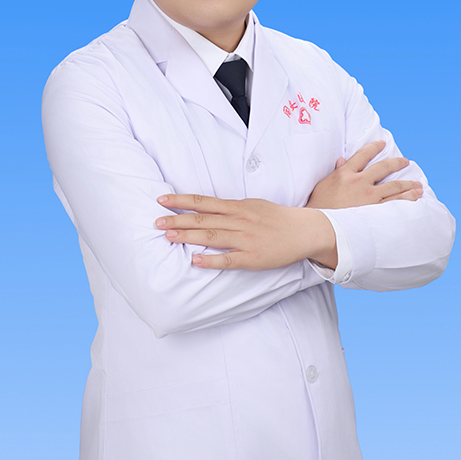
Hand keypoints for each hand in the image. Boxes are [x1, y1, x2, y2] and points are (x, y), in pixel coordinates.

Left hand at [156, 193, 336, 270]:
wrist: (304, 230)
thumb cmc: (276, 218)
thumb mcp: (253, 205)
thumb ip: (230, 207)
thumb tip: (208, 207)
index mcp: (237, 206)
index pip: (203, 201)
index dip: (181, 200)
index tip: (161, 199)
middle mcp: (238, 220)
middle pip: (202, 219)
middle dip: (177, 219)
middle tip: (156, 221)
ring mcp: (245, 239)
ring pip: (211, 236)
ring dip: (188, 236)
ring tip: (168, 236)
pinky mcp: (252, 257)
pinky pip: (228, 259)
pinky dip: (210, 260)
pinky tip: (194, 260)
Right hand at [306, 140, 422, 208]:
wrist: (320, 225)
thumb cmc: (317, 206)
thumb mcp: (323, 186)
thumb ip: (335, 172)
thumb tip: (341, 161)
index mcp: (345, 174)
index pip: (362, 155)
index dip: (374, 148)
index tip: (382, 144)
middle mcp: (359, 181)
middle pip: (383, 168)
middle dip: (396, 163)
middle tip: (405, 161)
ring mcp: (369, 196)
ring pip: (394, 186)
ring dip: (408, 184)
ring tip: (417, 185)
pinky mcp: (374, 211)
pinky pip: (395, 203)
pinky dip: (406, 199)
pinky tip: (415, 198)